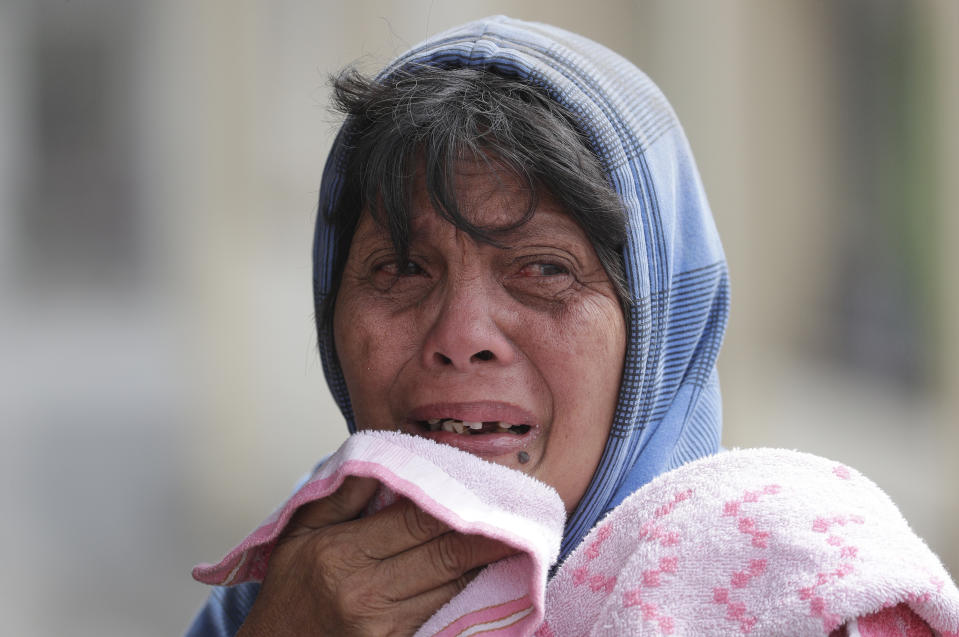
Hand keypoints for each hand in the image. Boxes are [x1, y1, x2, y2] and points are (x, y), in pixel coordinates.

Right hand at [236, 476, 516, 636]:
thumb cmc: (289, 590)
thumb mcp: (299, 533)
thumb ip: (343, 495)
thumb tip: (384, 456)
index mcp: (341, 552)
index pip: (415, 521)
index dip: (458, 504)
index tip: (490, 488)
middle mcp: (364, 591)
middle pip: (443, 555)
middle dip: (488, 535)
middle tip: (525, 515)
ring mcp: (382, 627)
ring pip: (450, 586)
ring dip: (484, 564)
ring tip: (515, 538)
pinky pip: (441, 614)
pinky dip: (465, 592)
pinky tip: (486, 576)